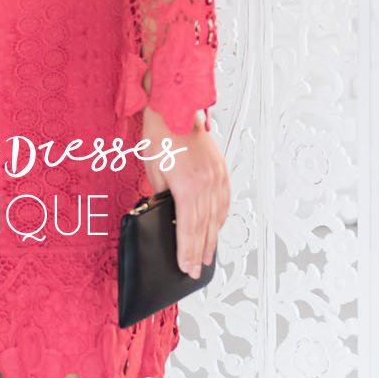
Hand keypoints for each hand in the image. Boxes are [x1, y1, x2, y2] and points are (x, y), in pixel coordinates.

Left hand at [140, 106, 229, 279]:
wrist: (176, 106)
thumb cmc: (160, 134)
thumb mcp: (153, 171)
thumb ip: (161, 196)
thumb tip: (164, 212)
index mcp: (188, 187)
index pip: (188, 229)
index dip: (187, 252)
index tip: (187, 268)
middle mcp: (207, 184)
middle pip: (205, 228)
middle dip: (200, 252)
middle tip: (196, 271)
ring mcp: (218, 177)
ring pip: (217, 216)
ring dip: (213, 239)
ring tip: (209, 257)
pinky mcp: (221, 169)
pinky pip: (225, 200)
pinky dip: (221, 217)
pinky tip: (218, 226)